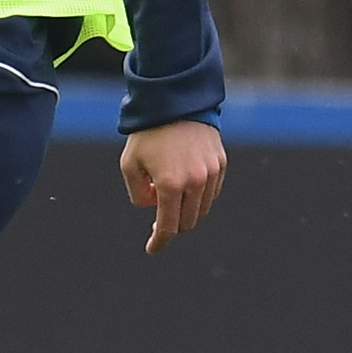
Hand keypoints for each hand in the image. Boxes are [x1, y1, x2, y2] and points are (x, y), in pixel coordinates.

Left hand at [121, 119, 225, 255]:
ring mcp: (212, 173)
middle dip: (172, 225)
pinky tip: (184, 186)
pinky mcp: (221, 164)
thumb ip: (138, 193)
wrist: (176, 103)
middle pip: (187, 221)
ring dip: (185, 210)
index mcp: (171, 184)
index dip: (159, 241)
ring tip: (168, 193)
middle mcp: (196, 182)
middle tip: (157, 219)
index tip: (152, 249)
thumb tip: (154, 207)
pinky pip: (211, 192)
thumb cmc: (147, 134)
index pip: (168, 226)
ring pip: (201, 209)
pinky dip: (198, 197)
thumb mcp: (130, 164)